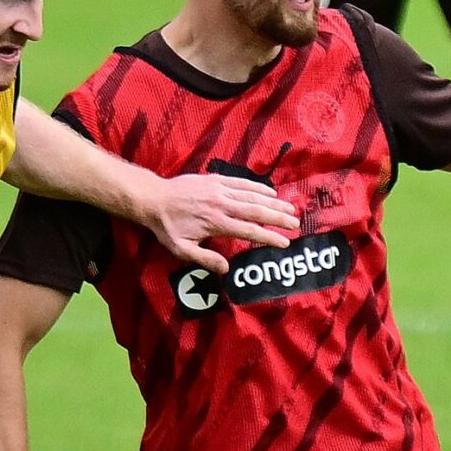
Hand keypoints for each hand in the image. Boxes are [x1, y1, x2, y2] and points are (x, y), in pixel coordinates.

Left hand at [116, 170, 301, 272]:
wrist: (154, 198)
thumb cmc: (168, 227)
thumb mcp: (181, 249)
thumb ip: (205, 259)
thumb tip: (226, 269)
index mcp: (216, 223)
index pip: (249, 231)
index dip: (269, 237)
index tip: (284, 242)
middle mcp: (222, 205)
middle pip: (256, 211)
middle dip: (278, 218)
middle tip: (295, 224)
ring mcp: (220, 190)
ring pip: (252, 196)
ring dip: (273, 202)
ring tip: (289, 208)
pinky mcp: (216, 180)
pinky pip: (241, 183)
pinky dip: (257, 187)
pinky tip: (270, 192)